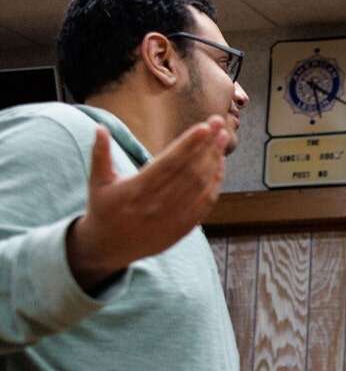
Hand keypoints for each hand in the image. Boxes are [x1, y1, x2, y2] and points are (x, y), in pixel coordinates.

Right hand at [67, 118, 228, 291]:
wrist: (109, 248)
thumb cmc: (104, 209)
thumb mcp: (98, 183)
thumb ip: (100, 154)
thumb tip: (100, 127)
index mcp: (136, 190)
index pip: (168, 163)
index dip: (188, 144)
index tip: (205, 127)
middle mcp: (157, 204)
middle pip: (189, 170)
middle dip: (207, 145)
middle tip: (220, 122)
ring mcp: (172, 217)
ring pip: (200, 185)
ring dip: (214, 161)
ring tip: (222, 138)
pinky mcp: (183, 227)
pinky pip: (205, 203)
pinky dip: (215, 183)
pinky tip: (220, 165)